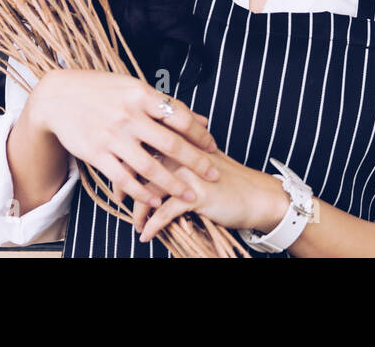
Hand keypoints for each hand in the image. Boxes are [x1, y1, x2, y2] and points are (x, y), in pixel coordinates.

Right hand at [30, 69, 220, 208]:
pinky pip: (124, 178)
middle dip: (196, 162)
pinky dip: (142, 191)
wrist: (58, 97)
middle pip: (170, 144)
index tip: (213, 147)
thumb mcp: (133, 88)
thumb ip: (166, 105)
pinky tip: (156, 199)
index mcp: (140, 94)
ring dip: (172, 184)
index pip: (179, 117)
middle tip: (213, 175)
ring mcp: (112, 136)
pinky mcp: (96, 153)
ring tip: (189, 195)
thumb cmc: (100, 90)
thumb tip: (202, 119)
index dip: (200, 134)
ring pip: (150, 166)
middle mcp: (128, 115)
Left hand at [130, 144, 288, 243]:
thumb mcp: (200, 158)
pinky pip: (164, 212)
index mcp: (181, 140)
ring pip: (149, 190)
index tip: (117, 176)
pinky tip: (146, 234)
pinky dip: (152, 225)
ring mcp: (189, 173)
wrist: (256, 195)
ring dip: (139, 210)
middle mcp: (182, 152)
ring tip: (136, 222)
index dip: (125, 161)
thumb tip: (149, 157)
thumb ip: (177, 151)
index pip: (143, 144)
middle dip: (125, 185)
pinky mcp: (196, 194)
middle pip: (141, 166)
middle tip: (119, 198)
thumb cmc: (228, 179)